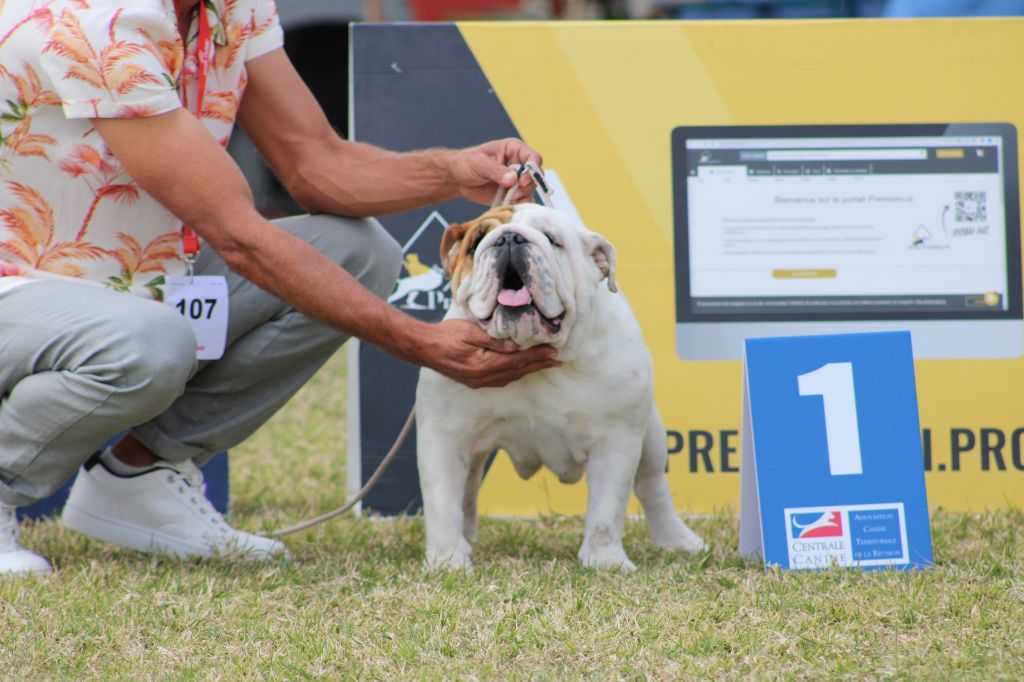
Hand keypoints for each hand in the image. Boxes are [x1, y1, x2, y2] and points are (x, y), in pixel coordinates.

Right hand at [416, 319, 559, 388]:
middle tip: (558, 361)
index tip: (554, 353)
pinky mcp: (474, 381)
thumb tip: (516, 346)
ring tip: (544, 364)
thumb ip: (494, 340)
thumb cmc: (445, 335)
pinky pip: (501, 380)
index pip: (518, 361)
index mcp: (484, 365)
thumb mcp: (470, 332)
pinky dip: (515, 374)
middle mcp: (483, 378)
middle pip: (518, 372)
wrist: (423, 348)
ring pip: (511, 377)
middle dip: (539, 365)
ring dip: (529, 370)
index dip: (537, 356)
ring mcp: (478, 382)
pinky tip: (521, 369)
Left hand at [448, 138, 544, 205]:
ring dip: (522, 197)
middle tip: (514, 194)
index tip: (521, 182)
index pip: (534, 158)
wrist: (456, 179)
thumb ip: (496, 171)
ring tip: (508, 199)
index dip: (532, 170)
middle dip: (527, 186)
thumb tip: (513, 180)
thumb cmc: (466, 163)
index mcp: (514, 150)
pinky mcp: (512, 193)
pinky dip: (517, 205)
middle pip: (535, 176)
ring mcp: (516, 180)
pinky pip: (522, 200)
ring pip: (530, 190)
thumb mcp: (479, 164)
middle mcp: (519, 164)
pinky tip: (507, 205)